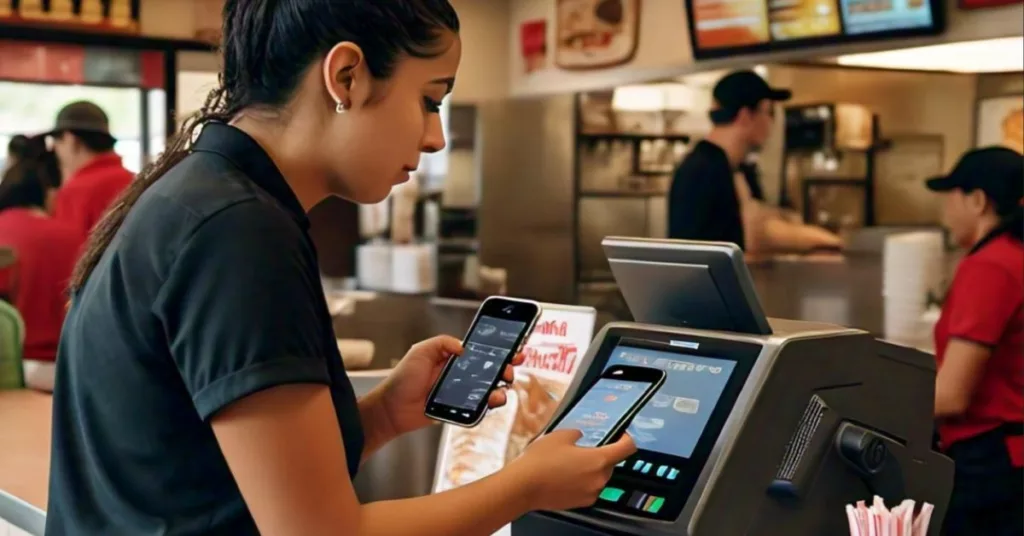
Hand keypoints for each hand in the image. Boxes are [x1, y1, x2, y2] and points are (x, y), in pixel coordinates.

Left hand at [376, 335, 524, 436]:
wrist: (391, 409)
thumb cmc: (402, 379)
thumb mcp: (420, 351)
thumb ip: (442, 343)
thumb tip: (464, 347)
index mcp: (452, 359)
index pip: (480, 352)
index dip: (498, 351)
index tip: (513, 349)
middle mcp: (459, 375)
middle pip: (490, 371)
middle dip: (505, 369)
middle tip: (509, 370)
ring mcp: (460, 393)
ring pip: (488, 390)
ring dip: (500, 389)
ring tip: (502, 389)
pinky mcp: (459, 410)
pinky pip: (478, 408)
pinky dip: (489, 405)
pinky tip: (492, 401)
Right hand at [506, 430, 636, 511]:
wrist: (524, 486)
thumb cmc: (541, 460)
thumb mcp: (561, 435)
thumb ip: (578, 433)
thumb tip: (581, 437)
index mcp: (599, 460)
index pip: (627, 448)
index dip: (627, 438)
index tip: (621, 434)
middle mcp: (599, 479)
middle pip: (611, 463)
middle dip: (602, 454)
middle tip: (584, 447)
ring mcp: (590, 493)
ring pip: (599, 477)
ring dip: (591, 468)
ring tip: (570, 462)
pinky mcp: (580, 503)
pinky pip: (588, 488)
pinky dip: (582, 481)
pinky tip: (565, 475)